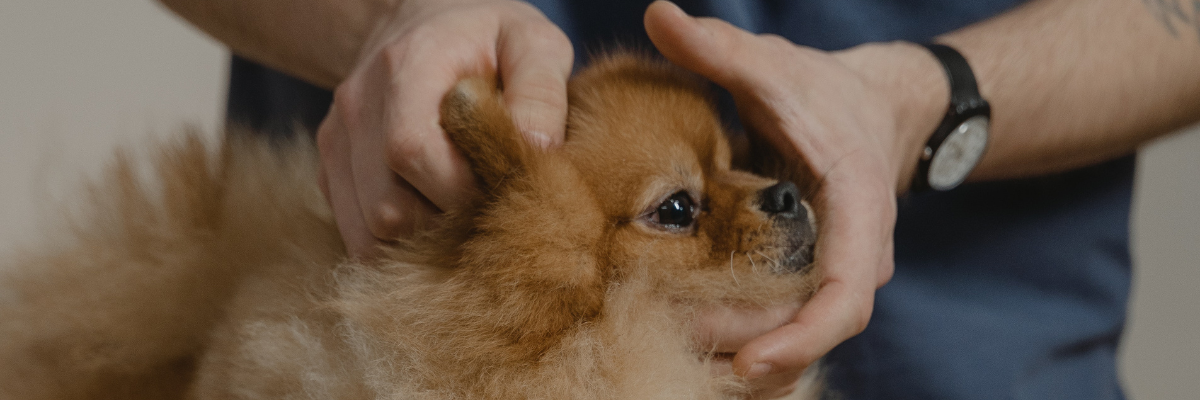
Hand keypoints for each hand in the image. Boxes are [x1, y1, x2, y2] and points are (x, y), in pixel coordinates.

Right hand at [317, 0, 572, 256]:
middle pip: (388, 208)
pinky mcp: (332, 171)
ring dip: (422, 241)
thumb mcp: (531, 43)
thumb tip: (537, 151)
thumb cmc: (488, 39)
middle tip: (489, 209)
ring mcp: (338, 142)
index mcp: (406, 68)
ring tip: (463, 213)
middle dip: (447, 226)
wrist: (422, 25)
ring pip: (369, 234)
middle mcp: (359, 106)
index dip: (463, 192)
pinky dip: (398, 246)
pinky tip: (435, 218)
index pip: (413, 152)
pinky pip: (357, 237)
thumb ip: (541, 92)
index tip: (504, 191)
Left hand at [645, 1, 946, 396]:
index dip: (801, 338)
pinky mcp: (818, 278)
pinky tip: (696, 343)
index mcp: (857, 211)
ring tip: (677, 354)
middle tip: (678, 351)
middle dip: (749, 351)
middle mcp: (857, 257)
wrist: (872, 107)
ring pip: (799, 335)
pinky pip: (789, 322)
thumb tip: (659, 13)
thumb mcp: (772, 66)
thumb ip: (718, 48)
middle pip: (810, 331)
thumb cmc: (823, 91)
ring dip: (743, 351)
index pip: (844, 298)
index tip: (748, 363)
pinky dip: (748, 338)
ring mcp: (840, 272)